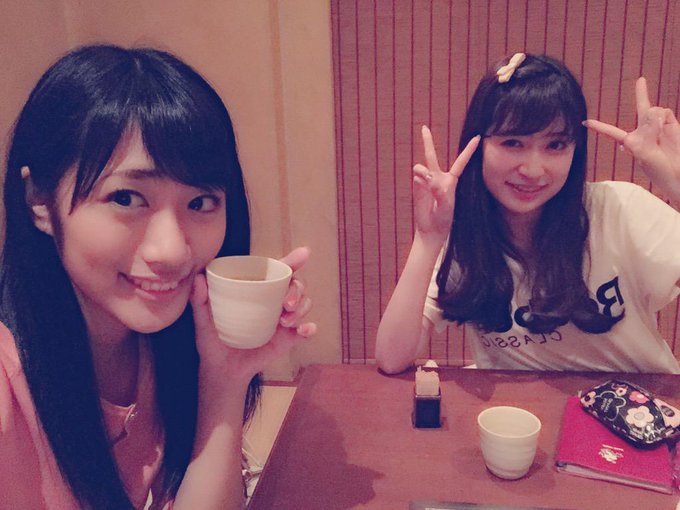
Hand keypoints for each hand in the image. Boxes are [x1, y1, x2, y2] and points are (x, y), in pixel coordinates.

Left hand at [190, 247, 315, 382]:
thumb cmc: (213, 341)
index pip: (278, 272)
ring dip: (301, 308)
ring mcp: (283, 320)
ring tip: (286, 322)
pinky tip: (305, 331)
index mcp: (258, 291)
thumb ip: (201, 301)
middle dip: (297, 290)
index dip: (293, 261)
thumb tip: (199, 278)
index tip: (303, 254)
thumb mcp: (204, 321)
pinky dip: (309, 329)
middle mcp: (274, 301)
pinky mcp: (288, 339)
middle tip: (286, 304)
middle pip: (296, 285)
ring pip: (304, 304)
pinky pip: (306, 331)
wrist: (223, 370)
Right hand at [412, 126, 479, 238]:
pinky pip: (416, 176)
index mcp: (451, 180)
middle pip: (432, 155)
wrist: (431, 229)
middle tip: (423, 127)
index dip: (468, 150)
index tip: (478, 137)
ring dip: (423, 172)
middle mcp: (438, 177)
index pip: (461, 162)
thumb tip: (429, 178)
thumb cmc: (443, 218)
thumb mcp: (446, 206)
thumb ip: (439, 191)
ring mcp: (426, 181)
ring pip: (421, 167)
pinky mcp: (417, 186)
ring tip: (428, 183)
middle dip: (427, 142)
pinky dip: (419, 179)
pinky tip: (422, 189)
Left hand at [584, 77, 679, 200]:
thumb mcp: (644, 155)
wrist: (678, 173)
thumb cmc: (658, 170)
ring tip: (658, 137)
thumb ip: (645, 135)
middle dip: (642, 93)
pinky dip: (662, 119)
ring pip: (650, 110)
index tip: (584, 122)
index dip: (599, 126)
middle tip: (641, 79)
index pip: (611, 132)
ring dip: (652, 121)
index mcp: (630, 142)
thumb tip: (652, 116)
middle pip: (641, 107)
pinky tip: (664, 129)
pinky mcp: (670, 123)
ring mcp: (658, 126)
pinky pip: (663, 112)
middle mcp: (644, 131)